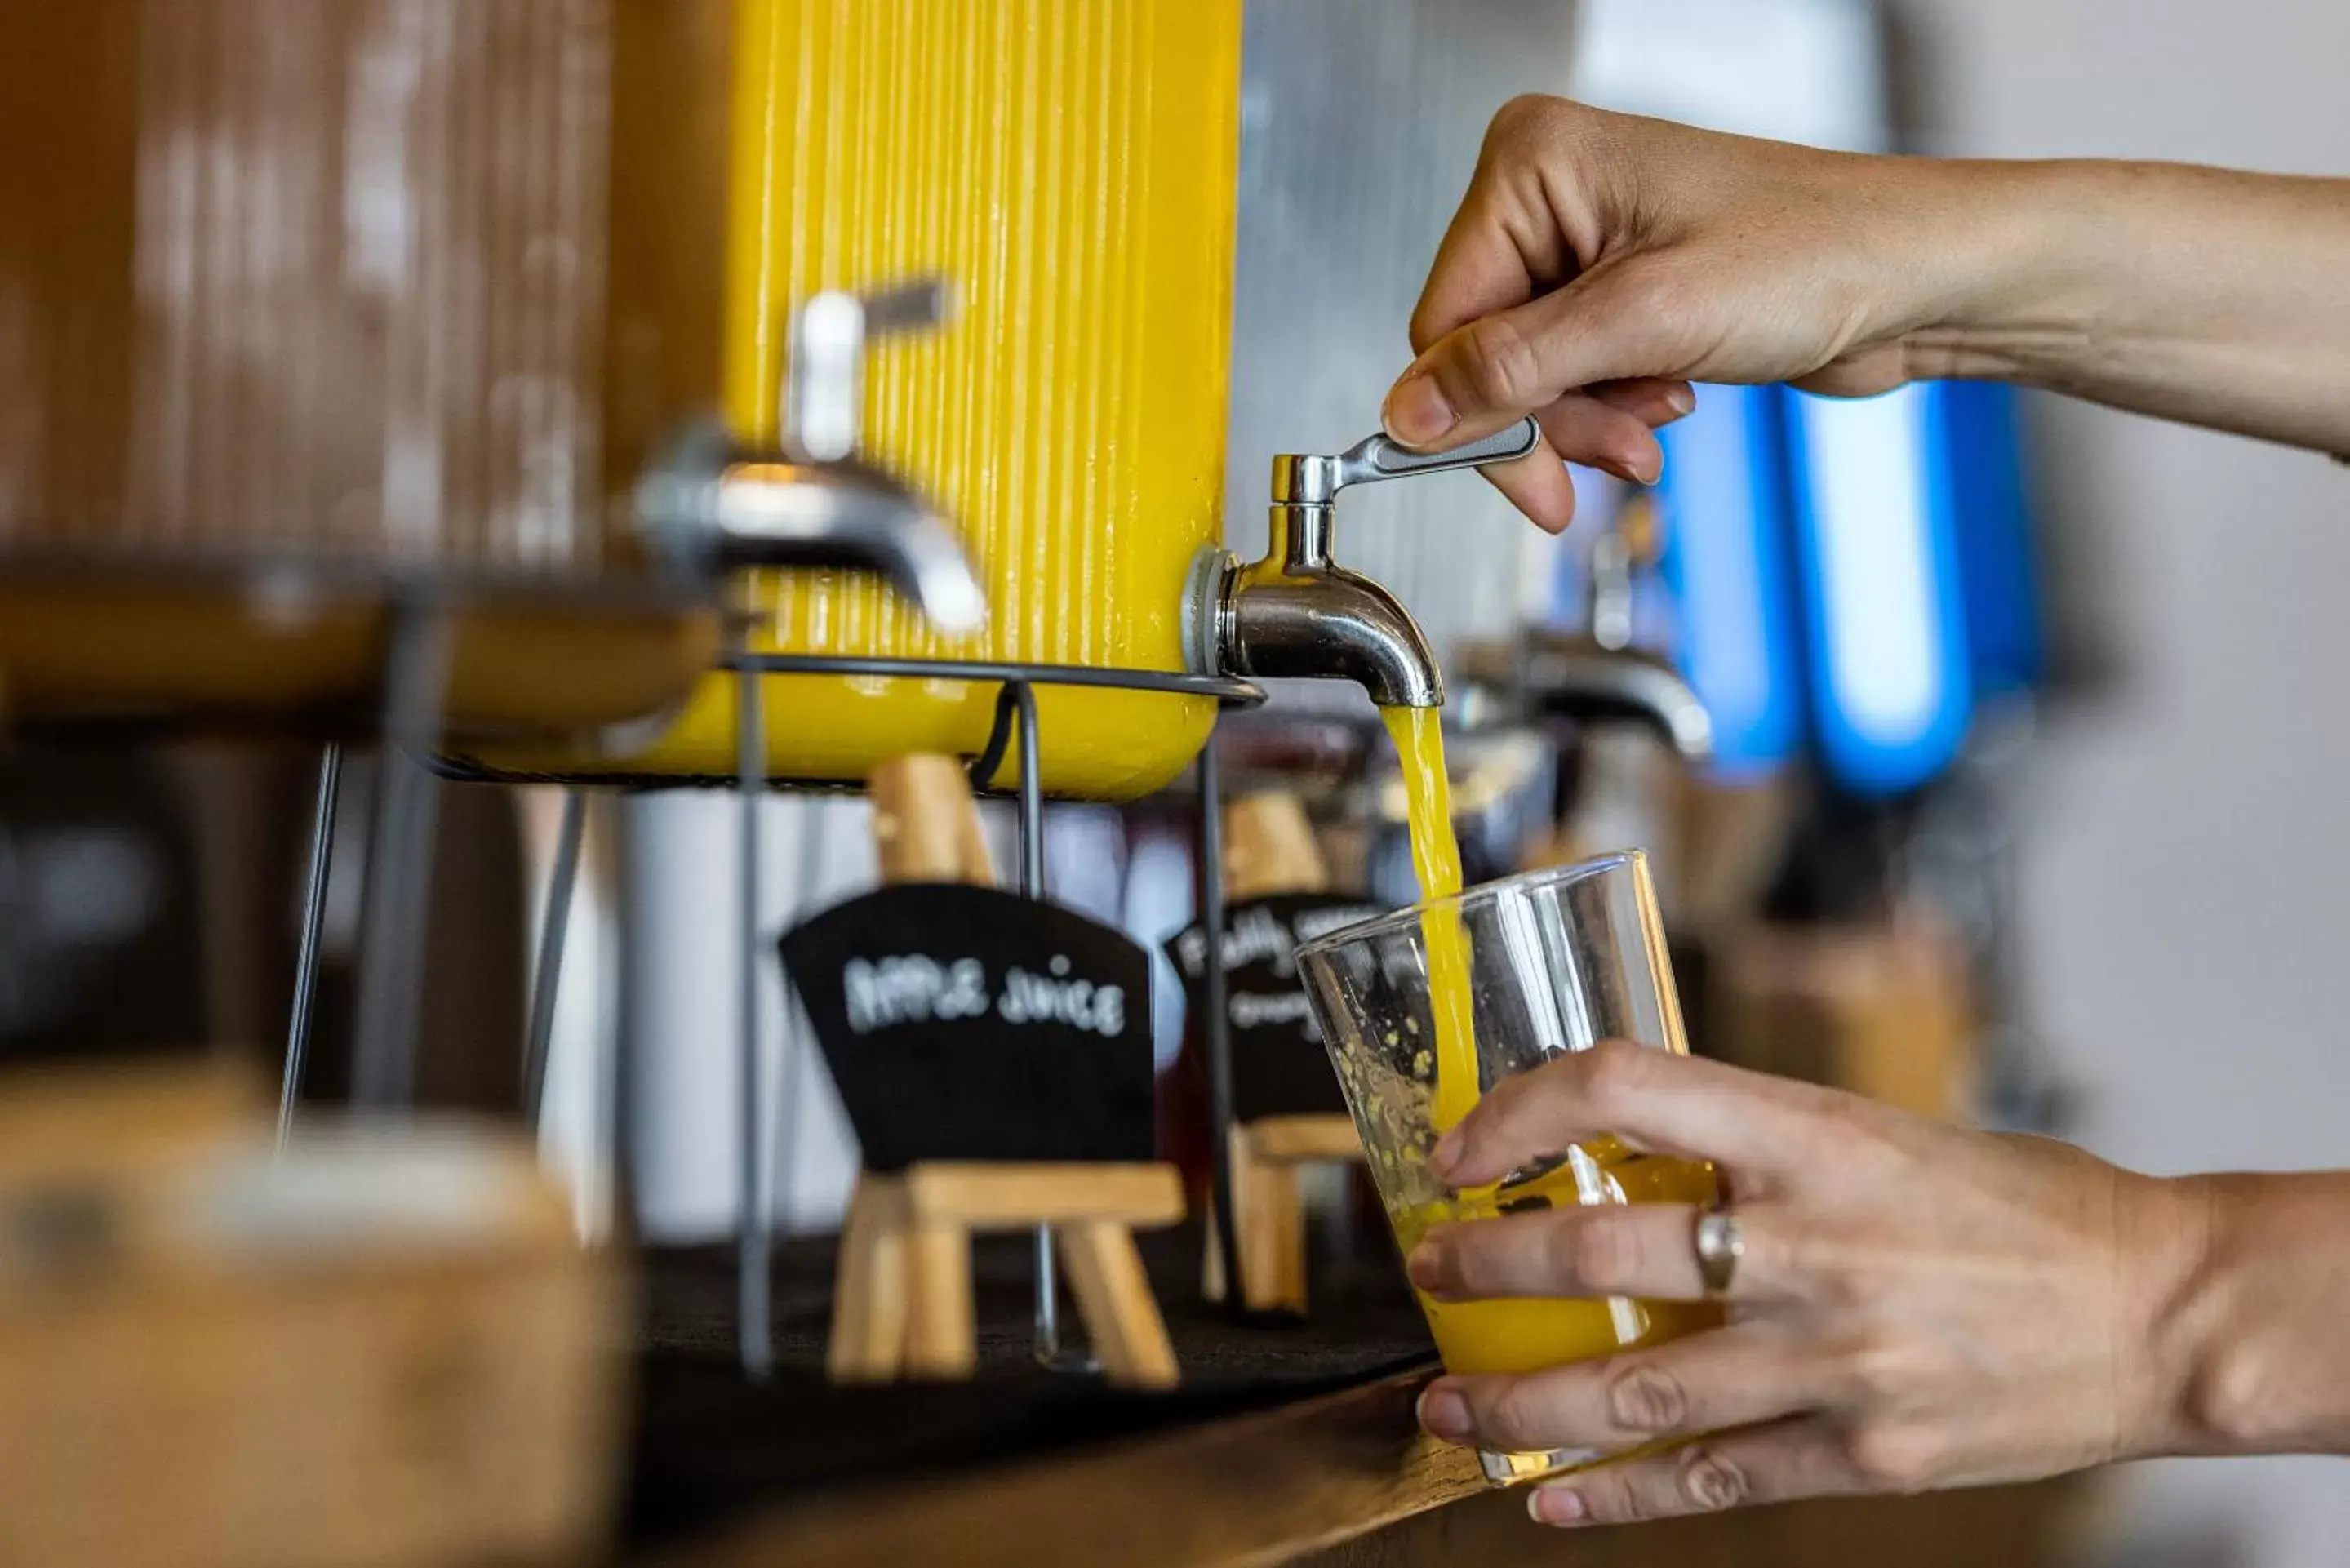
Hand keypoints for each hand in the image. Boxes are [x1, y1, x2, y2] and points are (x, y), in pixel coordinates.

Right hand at [1389, 97, 2007, 530]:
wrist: (1917, 280)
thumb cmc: (1818, 254)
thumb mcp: (1644, 319)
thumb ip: (1512, 369)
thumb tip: (1409, 413)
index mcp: (1533, 164)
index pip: (1443, 321)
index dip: (1480, 412)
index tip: (1532, 478)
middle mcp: (1549, 195)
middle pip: (1482, 356)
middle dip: (1550, 419)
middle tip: (1616, 449)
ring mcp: (1584, 245)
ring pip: (1526, 381)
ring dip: (1588, 423)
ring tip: (1658, 420)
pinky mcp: (1619, 293)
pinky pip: (1572, 380)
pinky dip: (1613, 412)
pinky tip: (1669, 403)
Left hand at [1403, 1042, 2213, 1527]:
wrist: (2164, 1308)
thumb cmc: (2027, 1207)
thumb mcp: (1885, 1134)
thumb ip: (1761, 1148)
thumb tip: (1628, 1152)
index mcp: (1818, 1136)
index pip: (1625, 1087)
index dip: (1520, 1108)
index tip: (1467, 1144)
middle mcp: (1813, 1245)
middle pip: (1596, 1255)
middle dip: (1485, 1267)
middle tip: (1432, 1268)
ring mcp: (1834, 1360)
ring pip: (1625, 1391)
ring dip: (1512, 1402)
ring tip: (1446, 1404)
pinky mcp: (1861, 1453)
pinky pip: (1707, 1482)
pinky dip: (1613, 1498)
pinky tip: (1550, 1501)